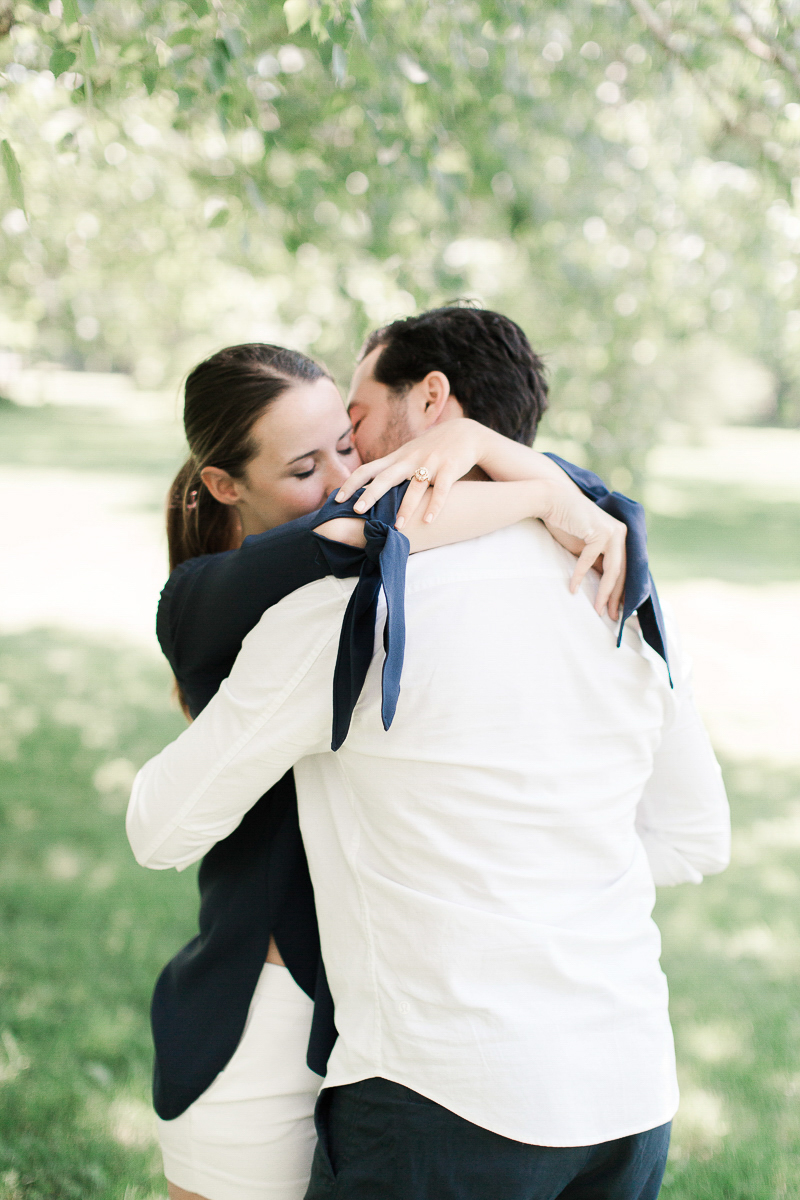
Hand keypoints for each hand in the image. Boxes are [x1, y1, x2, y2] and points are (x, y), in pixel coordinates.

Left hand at [335, 419, 488, 527]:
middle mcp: (410, 460)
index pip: (368, 469)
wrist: (465, 433)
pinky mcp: (450, 469)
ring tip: (398, 527)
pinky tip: (429, 521)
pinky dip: (435, 506)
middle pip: (386, 477)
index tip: (337, 499)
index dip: (351, 483)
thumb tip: (365, 489)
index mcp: (396, 459)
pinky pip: (441, 490)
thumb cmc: (430, 449)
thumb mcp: (407, 455)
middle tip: (357, 511)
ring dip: (406, 508)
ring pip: (414, 487)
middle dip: (371, 494)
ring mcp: (430, 463)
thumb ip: (390, 470)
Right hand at [542, 482, 626, 619]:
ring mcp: (613, 532)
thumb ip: (598, 563)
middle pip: (622, 573)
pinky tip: (572, 588)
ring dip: (603, 593)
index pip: (625, 569)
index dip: (621, 591)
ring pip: (613, 570)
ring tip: (597, 610)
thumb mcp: (586, 548)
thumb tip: (605, 586)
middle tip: (611, 617)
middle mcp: (622, 534)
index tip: (617, 610)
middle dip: (616, 597)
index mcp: (621, 537)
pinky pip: (591, 561)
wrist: (553, 501)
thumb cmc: (567, 524)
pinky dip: (579, 576)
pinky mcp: (599, 532)